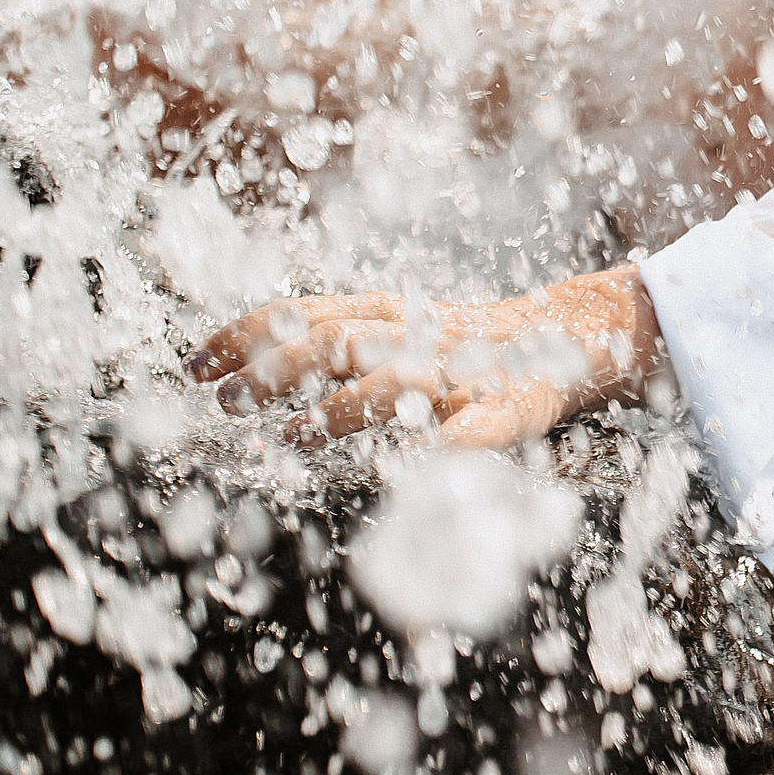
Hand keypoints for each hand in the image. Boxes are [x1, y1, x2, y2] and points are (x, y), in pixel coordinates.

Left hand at [184, 268, 663, 449]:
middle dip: (275, 370)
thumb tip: (233, 373)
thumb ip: (335, 344)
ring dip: (342, 408)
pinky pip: (489, 424)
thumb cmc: (471, 349)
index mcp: (391, 315)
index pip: (304, 313)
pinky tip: (428, 460)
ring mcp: (468, 370)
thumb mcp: (401, 331)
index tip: (192, 364)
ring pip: (399, 381)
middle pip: (338, 341)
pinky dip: (459, 442)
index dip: (245, 335)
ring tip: (293, 437)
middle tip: (224, 405)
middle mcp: (422, 335)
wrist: (581, 331)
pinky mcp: (519, 406)